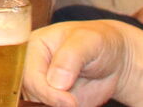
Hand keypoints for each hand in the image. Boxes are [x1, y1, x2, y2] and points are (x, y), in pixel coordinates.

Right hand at [21, 20, 142, 106]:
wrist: (113, 59)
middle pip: (31, 93)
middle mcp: (33, 68)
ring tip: (78, 100)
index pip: (29, 74)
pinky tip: (79, 102)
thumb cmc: (98, 42)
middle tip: (75, 103)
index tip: (70, 102)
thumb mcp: (87, 41)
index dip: (46, 91)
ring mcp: (43, 87)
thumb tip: (56, 82)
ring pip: (39, 104)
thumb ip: (70, 56)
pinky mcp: (53, 101)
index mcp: (32, 47)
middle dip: (52, 102)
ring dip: (57, 106)